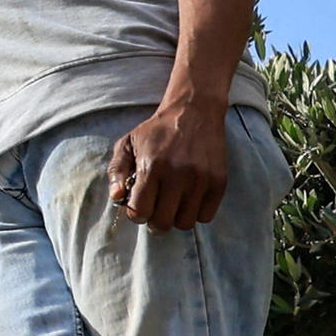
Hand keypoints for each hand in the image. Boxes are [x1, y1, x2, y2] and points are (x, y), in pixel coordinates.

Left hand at [104, 98, 233, 228]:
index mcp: (152, 167)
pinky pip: (206, 216)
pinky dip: (196, 213)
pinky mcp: (219, 183)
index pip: (140, 212)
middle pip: (163, 223)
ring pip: (185, 223)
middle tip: (155, 210)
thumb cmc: (157, 130)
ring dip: (175, 218)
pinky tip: (188, 199)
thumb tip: (116, 198)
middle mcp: (178, 176)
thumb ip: (116, 171)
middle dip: (154, 221)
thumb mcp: (128, 143)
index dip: (136, 214)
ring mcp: (201, 181)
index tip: (138, 206)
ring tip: (172, 204)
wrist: (194, 112)